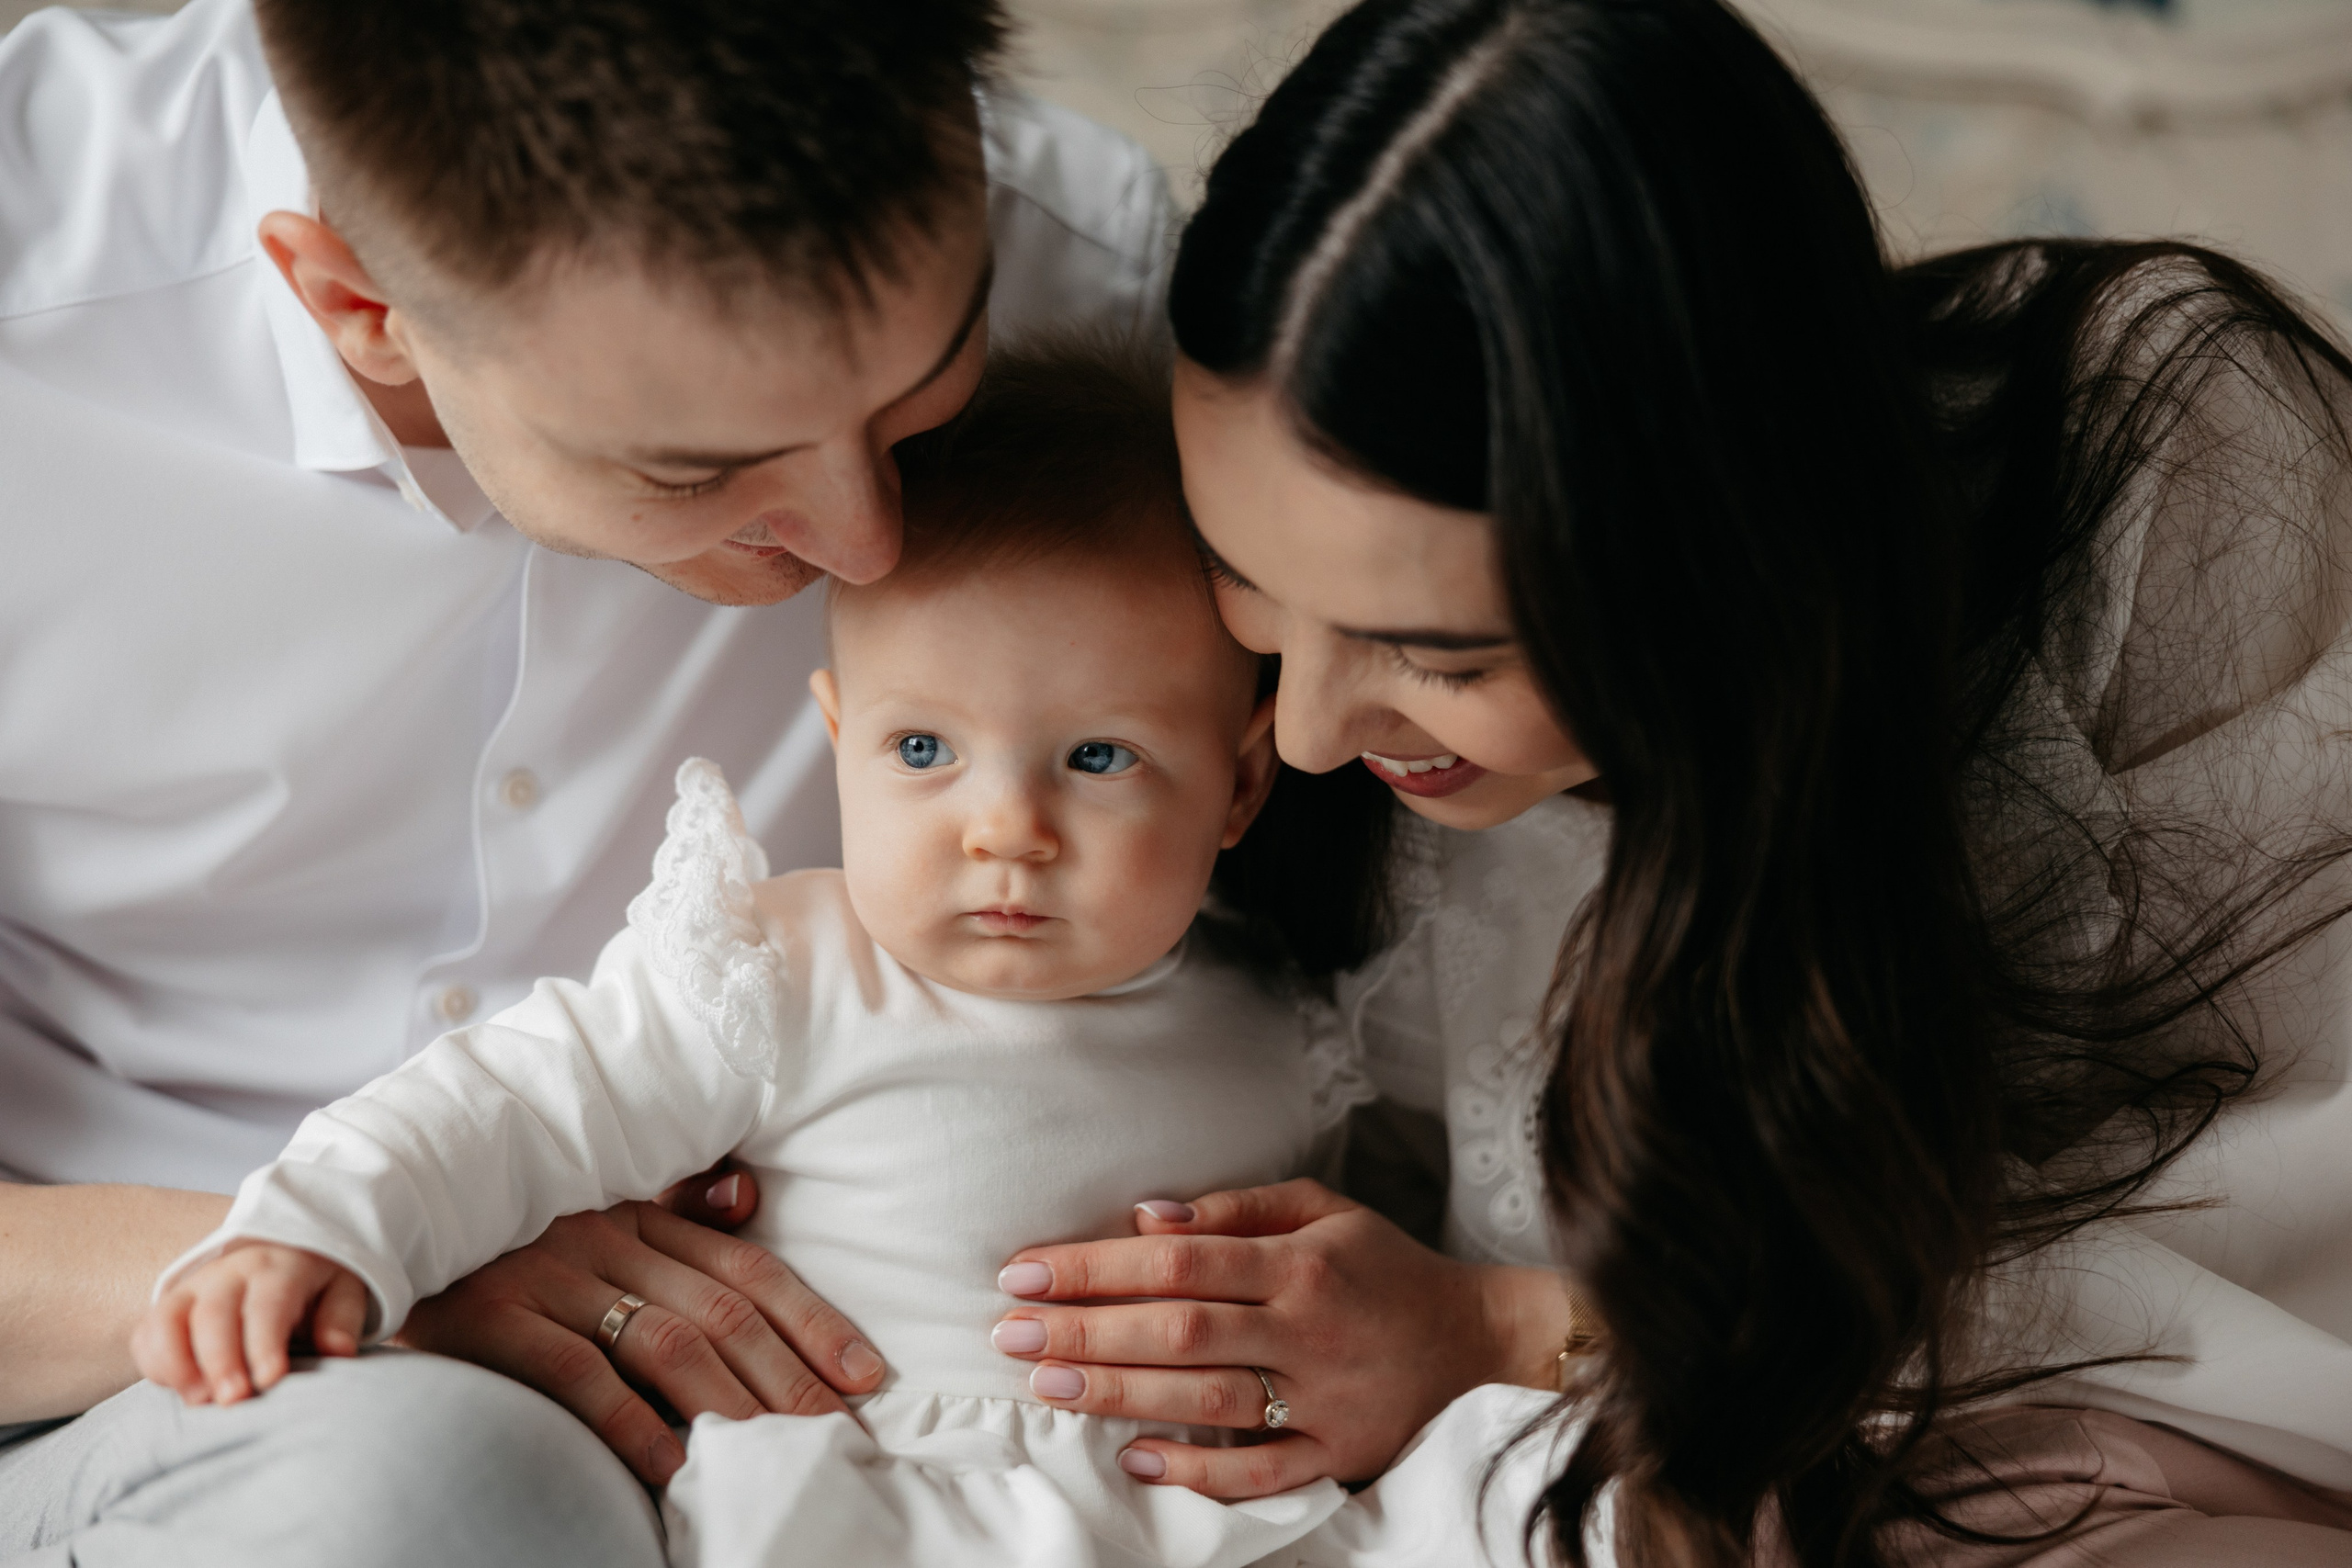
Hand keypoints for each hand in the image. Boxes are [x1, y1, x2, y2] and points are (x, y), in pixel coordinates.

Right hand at [132, 1240, 366, 1405]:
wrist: (280, 1254)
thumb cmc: (314, 1285)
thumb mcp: (341, 1291)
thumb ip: (340, 1319)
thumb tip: (339, 1351)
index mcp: (276, 1268)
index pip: (266, 1304)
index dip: (264, 1343)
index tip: (271, 1380)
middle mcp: (227, 1274)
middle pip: (212, 1314)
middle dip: (220, 1361)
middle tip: (233, 1401)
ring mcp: (191, 1289)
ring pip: (167, 1320)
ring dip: (177, 1364)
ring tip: (199, 1401)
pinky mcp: (166, 1308)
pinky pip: (146, 1334)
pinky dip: (154, 1364)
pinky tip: (179, 1391)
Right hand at [396, 1181, 883, 1485]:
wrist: (376, 1242)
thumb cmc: (500, 1252)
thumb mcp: (589, 1221)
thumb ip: (672, 1214)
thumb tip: (749, 1195)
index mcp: (635, 1215)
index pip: (747, 1266)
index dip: (813, 1321)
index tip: (866, 1376)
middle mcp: (602, 1237)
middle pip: (723, 1309)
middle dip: (790, 1377)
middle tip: (838, 1437)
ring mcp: (547, 1275)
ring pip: (667, 1338)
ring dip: (730, 1402)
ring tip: (775, 1454)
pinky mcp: (492, 1318)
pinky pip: (576, 1370)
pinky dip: (629, 1418)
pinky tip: (671, 1463)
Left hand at [992, 1178, 1571, 1497]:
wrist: (1477, 1341)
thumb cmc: (1383, 1265)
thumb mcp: (1324, 1209)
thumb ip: (1234, 1210)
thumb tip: (1146, 1217)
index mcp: (1300, 1261)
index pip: (1177, 1261)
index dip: (1094, 1266)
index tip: (1025, 1271)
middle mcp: (1308, 1329)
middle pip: (1180, 1331)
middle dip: (1085, 1332)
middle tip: (1011, 1336)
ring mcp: (1324, 1400)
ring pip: (1209, 1402)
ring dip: (1120, 1395)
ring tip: (1047, 1387)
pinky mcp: (1338, 1456)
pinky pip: (1261, 1473)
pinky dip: (1198, 1472)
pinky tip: (1136, 1458)